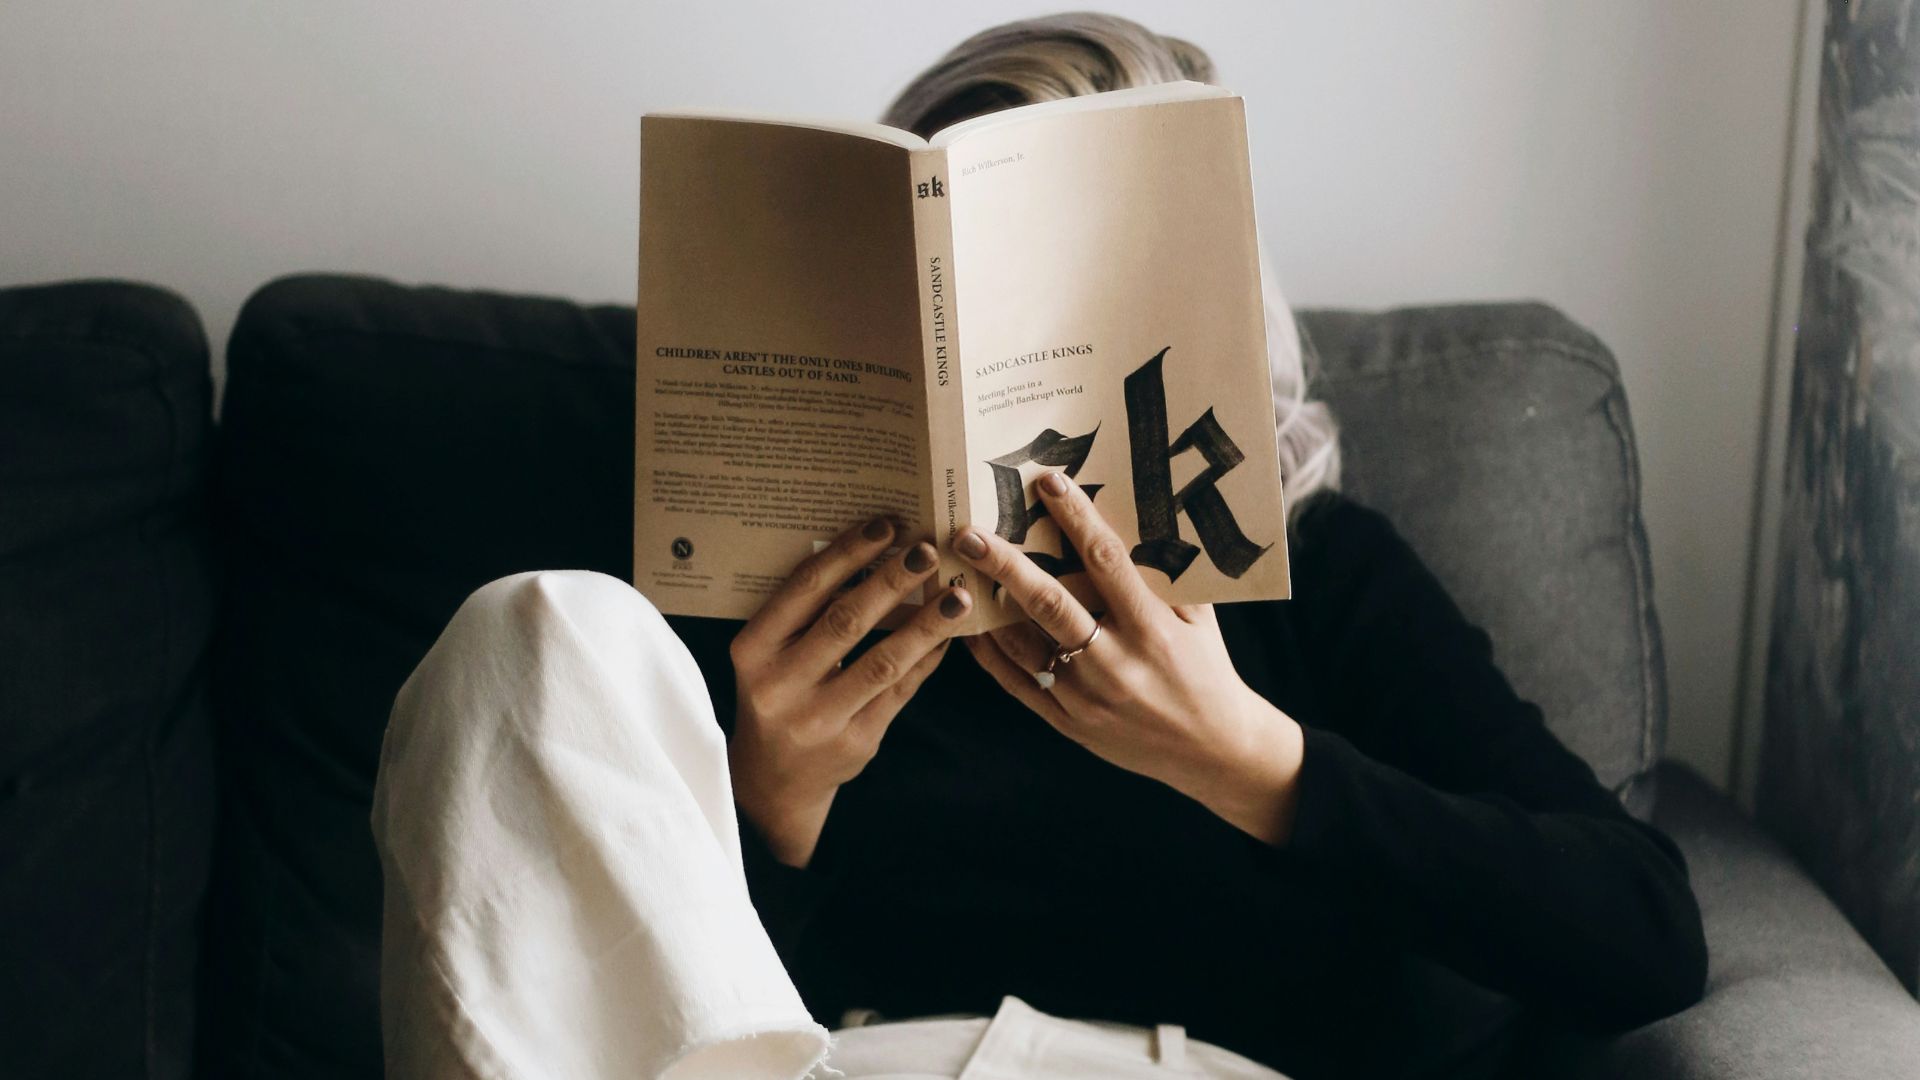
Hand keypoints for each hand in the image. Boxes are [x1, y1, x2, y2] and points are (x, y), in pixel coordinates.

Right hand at [728, 516, 971, 866]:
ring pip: (883, 661)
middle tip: (928, 549)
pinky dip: (927, 659)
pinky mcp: (856, 743)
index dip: (848, 553)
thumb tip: (873, 551)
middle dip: (892, 580)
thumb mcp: (769, 653)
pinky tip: (948, 635)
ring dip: (925, 624)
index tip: (885, 524)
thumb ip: (805, 612)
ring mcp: (819, 719)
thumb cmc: (776, 694)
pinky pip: (901, 692)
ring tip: (957, 595)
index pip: (805, 590)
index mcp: (753, 650)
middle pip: (846, 621)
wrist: (772, 779)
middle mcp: (780, 686)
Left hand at [957, 472, 1303, 844]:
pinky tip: (969, 627)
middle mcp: (1117, 662)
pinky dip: (990, 655)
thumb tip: (1138, 519)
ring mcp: (1088, 697)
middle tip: (968, 534)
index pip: (1107, 562)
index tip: (1048, 482)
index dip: (1076, 518)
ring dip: (986, 608)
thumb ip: (1168, 576)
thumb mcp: (1200, 620)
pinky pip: (1018, 684)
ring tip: (956, 574)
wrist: (1212, 751)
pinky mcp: (1069, 723)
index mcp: (1152, 628)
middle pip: (1050, 603)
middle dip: (1005, 565)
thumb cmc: (1207, 670)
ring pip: (1023, 645)